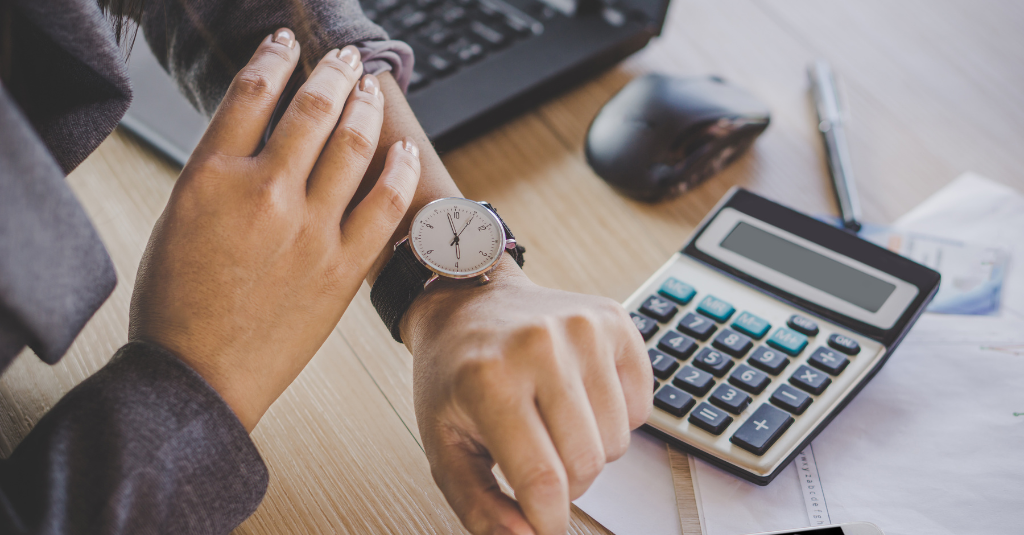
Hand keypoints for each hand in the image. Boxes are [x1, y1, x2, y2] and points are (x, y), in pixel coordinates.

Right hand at [128, 29, 420, 430]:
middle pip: (310, 109)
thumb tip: (261, 139)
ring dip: (364, 107)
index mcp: (210, 178)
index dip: (273, 58)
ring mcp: (309, 229)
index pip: (251, 93)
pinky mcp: (343, 267)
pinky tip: (403, 150)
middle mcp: (264, 193)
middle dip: (329, 72)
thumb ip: (219, 174)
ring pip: (352, 145)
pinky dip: (399, 170)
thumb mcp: (176, 220)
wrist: (197, 377)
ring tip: (367, 88)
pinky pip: (384, 204)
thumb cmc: (176, 306)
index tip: (285, 45)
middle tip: (339, 57)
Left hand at [403, 261, 652, 534]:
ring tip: (553, 422)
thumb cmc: (454, 376)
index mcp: (488, 378)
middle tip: (536, 459)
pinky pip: (641, 408)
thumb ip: (479, 506)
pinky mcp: (615, 321)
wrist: (469, 303)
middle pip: (587, 465)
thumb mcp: (444, 445)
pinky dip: (615, 418)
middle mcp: (540, 345)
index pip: (542, 481)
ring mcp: (583, 328)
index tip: (544, 526)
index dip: (548, 521)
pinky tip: (578, 397)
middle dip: (565, 484)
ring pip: (618, 443)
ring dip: (589, 450)